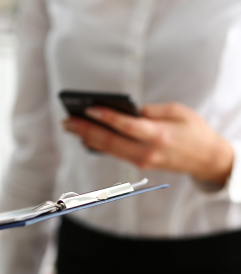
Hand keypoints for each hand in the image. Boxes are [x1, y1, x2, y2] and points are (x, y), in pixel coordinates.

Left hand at [63, 102, 233, 184]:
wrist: (207, 159)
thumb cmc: (194, 130)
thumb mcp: (178, 111)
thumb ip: (151, 111)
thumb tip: (124, 111)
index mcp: (159, 135)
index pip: (128, 127)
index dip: (107, 118)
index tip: (89, 109)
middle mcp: (148, 151)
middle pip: (111, 141)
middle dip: (86, 130)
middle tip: (67, 120)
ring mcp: (142, 160)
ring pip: (109, 149)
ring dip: (87, 137)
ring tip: (70, 126)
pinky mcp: (140, 164)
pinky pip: (115, 154)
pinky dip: (98, 145)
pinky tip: (84, 136)